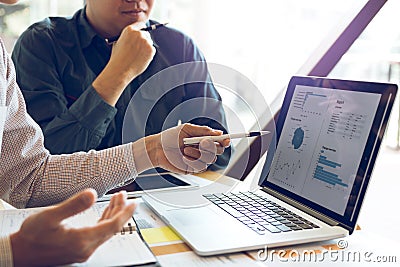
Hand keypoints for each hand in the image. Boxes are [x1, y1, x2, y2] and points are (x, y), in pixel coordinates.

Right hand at [10, 189, 135, 266]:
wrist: (19, 253)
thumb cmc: (31, 236)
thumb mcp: (49, 217)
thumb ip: (73, 205)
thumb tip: (91, 194)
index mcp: (82, 240)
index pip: (114, 225)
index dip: (126, 212)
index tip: (134, 202)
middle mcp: (86, 248)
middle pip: (112, 227)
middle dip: (121, 210)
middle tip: (124, 195)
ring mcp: (83, 250)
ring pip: (106, 230)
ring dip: (113, 214)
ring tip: (117, 199)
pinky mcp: (79, 249)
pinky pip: (98, 233)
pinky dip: (105, 221)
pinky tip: (105, 212)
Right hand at [93, 22, 155, 105]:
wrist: (121, 69)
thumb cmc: (118, 58)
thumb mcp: (118, 42)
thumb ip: (127, 37)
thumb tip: (134, 36)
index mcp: (129, 30)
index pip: (140, 25)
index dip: (141, 30)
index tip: (142, 34)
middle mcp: (139, 33)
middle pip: (146, 34)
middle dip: (144, 40)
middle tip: (140, 49)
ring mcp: (146, 41)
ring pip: (150, 43)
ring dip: (146, 48)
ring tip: (137, 56)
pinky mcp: (151, 49)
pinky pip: (153, 50)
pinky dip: (149, 55)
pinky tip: (141, 59)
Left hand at [133, 123, 229, 173]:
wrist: (157, 149)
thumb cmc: (170, 137)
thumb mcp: (187, 129)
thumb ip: (203, 131)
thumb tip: (218, 133)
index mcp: (203, 139)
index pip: (219, 141)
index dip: (225, 141)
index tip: (225, 140)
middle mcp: (203, 149)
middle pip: (218, 151)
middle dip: (211, 147)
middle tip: (201, 142)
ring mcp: (199, 159)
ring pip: (210, 159)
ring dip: (198, 153)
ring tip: (185, 149)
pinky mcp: (193, 168)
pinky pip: (200, 167)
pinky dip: (192, 161)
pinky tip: (183, 157)